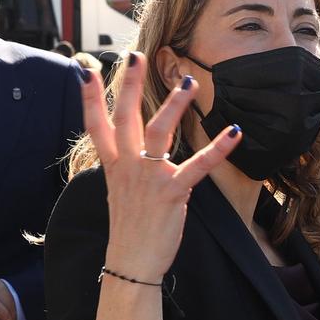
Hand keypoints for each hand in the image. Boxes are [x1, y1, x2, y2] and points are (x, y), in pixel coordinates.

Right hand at [82, 52, 240, 282]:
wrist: (131, 264)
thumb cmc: (129, 230)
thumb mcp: (120, 193)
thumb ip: (126, 168)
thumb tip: (131, 151)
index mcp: (113, 166)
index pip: (96, 125)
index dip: (89, 98)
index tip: (84, 71)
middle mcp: (128, 167)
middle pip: (125, 118)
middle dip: (128, 85)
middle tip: (135, 56)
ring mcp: (149, 178)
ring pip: (159, 131)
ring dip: (174, 104)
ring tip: (188, 82)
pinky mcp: (172, 191)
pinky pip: (199, 165)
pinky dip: (219, 147)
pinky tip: (235, 132)